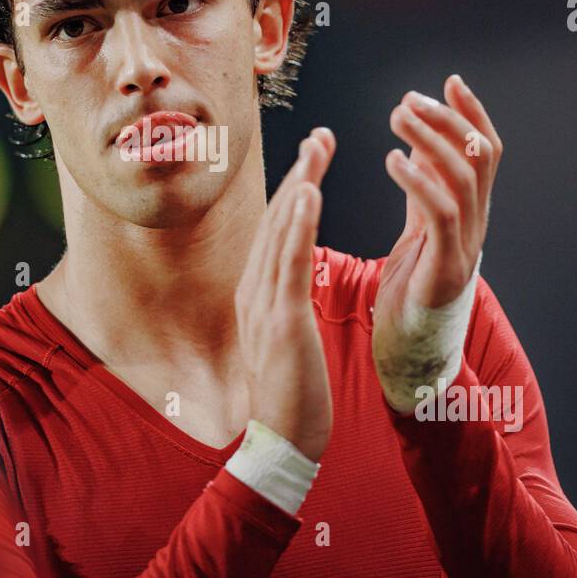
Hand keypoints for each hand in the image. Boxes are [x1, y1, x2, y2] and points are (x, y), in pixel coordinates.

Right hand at [234, 127, 335, 462]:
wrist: (282, 443)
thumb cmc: (290, 395)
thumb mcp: (284, 339)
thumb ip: (283, 304)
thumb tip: (289, 280)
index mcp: (258, 293)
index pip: (278, 230)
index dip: (295, 189)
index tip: (314, 156)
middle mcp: (255, 291)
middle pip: (278, 220)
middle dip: (300, 174)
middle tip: (321, 134)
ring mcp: (265, 305)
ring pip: (282, 233)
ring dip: (300, 185)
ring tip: (317, 148)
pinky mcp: (282, 322)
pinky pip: (290, 265)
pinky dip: (298, 225)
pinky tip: (309, 193)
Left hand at [374, 74, 501, 349]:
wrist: (411, 349)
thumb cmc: (412, 288)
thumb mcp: (417, 226)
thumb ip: (422, 187)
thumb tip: (420, 141)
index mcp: (471, 212)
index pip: (484, 151)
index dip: (472, 113)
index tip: (450, 80)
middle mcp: (477, 223)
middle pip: (477, 156)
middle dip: (447, 119)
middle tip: (410, 97)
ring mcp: (466, 245)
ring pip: (462, 178)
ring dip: (430, 140)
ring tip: (397, 117)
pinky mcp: (447, 267)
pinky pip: (440, 214)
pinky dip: (418, 181)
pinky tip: (393, 160)